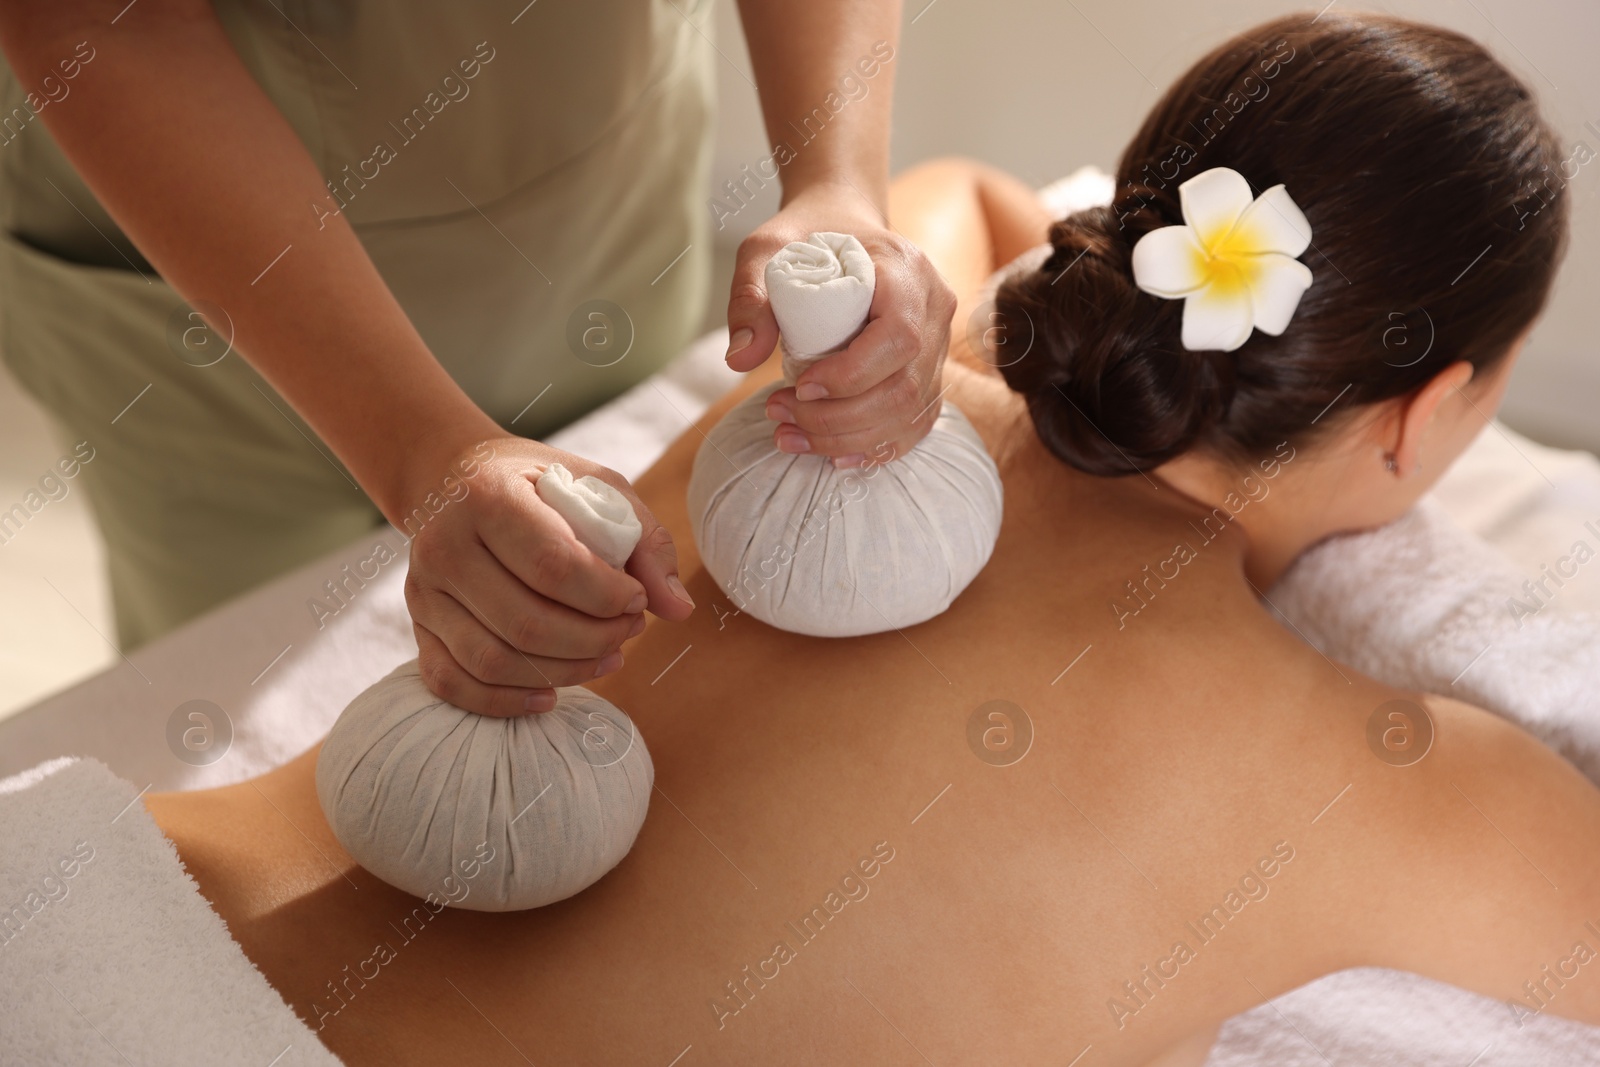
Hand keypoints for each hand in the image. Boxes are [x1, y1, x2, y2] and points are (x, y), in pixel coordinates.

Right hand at [401, 435, 694, 715]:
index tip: (638, 599)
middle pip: (525, 623)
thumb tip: (678, 609)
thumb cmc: (539, 484)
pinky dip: (505, 702)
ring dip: (562, 673)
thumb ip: (644, 541)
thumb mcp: (598, 487)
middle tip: (629, 632)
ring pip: (492, 660)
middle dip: (593, 640)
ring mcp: (424, 591)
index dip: (607, 597)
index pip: (553, 566)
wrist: (454, 477)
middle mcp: (445, 545)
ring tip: (606, 657)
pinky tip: (550, 694)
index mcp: (488, 497)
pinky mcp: (418, 626)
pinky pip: (453, 683)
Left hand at [725, 182, 957, 466]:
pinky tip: (832, 453)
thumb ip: (750, 297)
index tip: (799, 386)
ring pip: (910, 413)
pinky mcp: (930, 372)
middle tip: (781, 417)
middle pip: (903, 386)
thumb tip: (740, 359)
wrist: (844, 227)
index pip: (898, 338)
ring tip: (791, 435)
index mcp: (907, 271)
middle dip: (839, 418)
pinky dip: (874, 446)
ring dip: (849, 439)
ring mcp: (939, 344)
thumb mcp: (766, 250)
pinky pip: (914, 423)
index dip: (851, 375)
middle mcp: (934, 309)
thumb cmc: (806, 236)